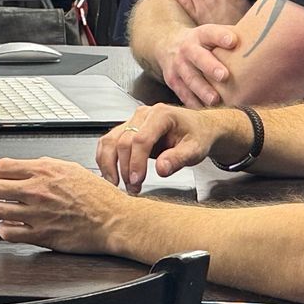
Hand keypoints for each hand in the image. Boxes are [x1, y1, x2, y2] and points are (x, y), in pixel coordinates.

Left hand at [0, 157, 124, 252]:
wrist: (115, 220)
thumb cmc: (98, 197)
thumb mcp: (71, 169)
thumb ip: (46, 166)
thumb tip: (26, 166)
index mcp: (44, 171)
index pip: (1, 167)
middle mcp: (37, 190)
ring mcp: (37, 214)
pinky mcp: (41, 235)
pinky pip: (8, 232)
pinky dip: (4, 230)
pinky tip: (10, 227)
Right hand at [95, 105, 227, 193]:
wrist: (198, 128)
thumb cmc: (197, 135)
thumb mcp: (196, 149)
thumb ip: (178, 159)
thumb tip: (161, 169)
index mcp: (161, 115)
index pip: (141, 139)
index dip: (136, 162)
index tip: (137, 180)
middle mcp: (142, 115)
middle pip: (123, 141)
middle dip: (125, 168)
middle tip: (132, 187)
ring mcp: (132, 121)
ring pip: (110, 141)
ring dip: (109, 164)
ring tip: (117, 183)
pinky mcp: (126, 130)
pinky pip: (108, 143)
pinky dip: (106, 159)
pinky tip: (111, 174)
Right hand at [157, 24, 240, 106]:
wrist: (168, 45)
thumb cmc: (203, 43)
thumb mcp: (212, 34)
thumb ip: (234, 37)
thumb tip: (269, 39)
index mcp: (201, 35)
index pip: (211, 33)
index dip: (221, 36)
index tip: (233, 41)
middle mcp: (187, 49)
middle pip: (198, 57)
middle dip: (210, 66)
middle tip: (224, 76)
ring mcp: (178, 66)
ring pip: (190, 79)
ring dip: (202, 90)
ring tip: (215, 100)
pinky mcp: (173, 82)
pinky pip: (184, 94)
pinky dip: (194, 103)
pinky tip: (205, 112)